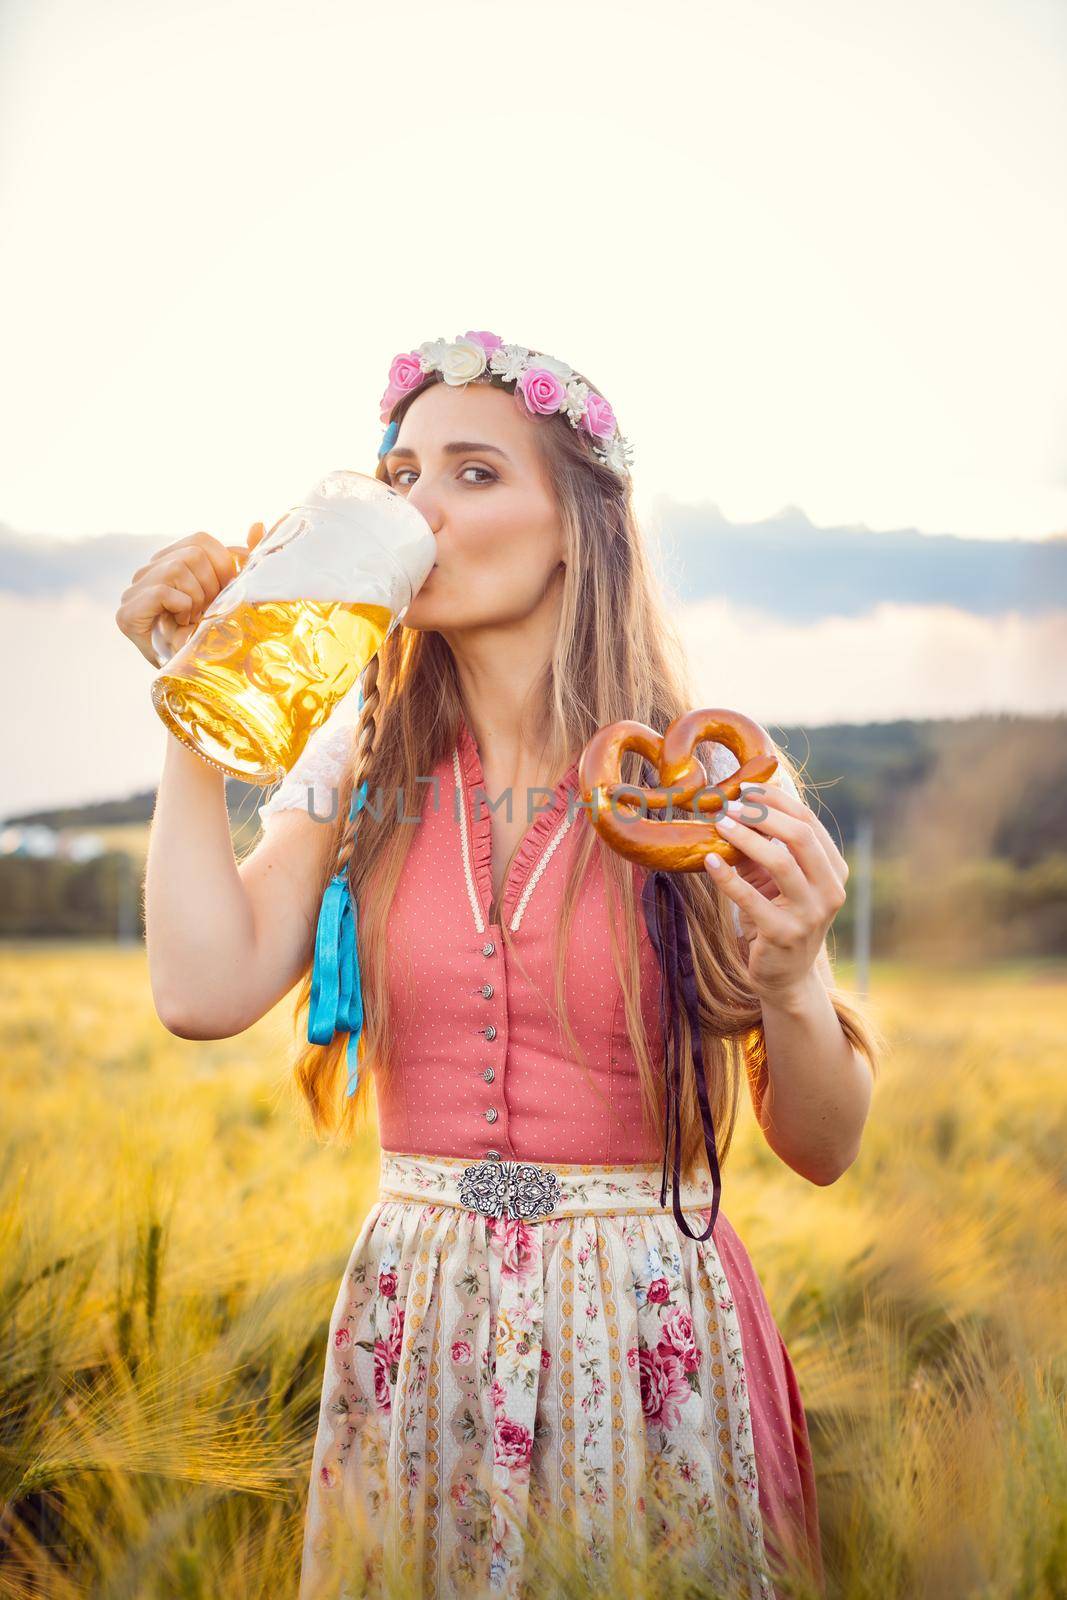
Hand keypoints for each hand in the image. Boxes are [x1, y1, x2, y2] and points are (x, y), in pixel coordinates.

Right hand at [115, 519, 270, 665]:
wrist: (193, 675)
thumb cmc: (213, 633)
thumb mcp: (233, 593)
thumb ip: (244, 560)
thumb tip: (259, 524)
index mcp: (172, 559)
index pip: (203, 541)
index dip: (222, 566)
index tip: (223, 593)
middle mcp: (150, 569)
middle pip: (193, 554)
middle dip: (211, 587)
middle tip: (207, 611)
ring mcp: (135, 590)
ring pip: (177, 570)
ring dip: (196, 600)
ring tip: (192, 619)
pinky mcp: (127, 613)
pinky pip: (163, 591)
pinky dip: (181, 608)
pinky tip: (180, 623)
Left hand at [702, 782, 848, 1002]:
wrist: (784, 974)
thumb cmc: (778, 916)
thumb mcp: (773, 879)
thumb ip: (762, 848)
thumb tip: (735, 807)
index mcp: (834, 870)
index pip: (809, 822)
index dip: (777, 801)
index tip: (746, 789)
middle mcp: (831, 890)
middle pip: (801, 836)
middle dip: (764, 815)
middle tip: (730, 805)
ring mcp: (811, 914)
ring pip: (780, 862)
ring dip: (746, 838)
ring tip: (719, 824)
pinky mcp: (784, 934)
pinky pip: (751, 899)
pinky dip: (727, 877)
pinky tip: (709, 861)